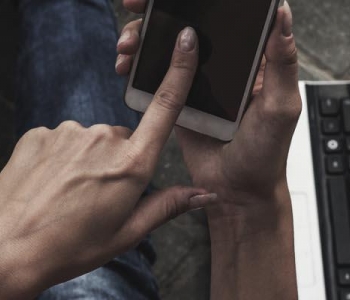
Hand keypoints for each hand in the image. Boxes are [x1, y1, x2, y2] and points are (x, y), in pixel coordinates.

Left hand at [0, 28, 214, 298]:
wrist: (6, 251)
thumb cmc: (73, 246)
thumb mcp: (128, 233)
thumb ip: (169, 205)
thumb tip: (207, 194)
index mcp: (131, 164)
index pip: (164, 108)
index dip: (179, 71)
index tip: (186, 41)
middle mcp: (103, 138)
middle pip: (125, 137)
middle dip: (120, 159)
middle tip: (100, 192)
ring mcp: (69, 132)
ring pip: (94, 139)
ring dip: (91, 159)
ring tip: (73, 191)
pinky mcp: (42, 132)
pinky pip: (66, 138)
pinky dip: (65, 156)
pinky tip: (53, 181)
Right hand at [117, 1, 300, 226]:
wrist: (236, 189)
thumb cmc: (264, 153)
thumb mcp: (280, 107)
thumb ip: (281, 63)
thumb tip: (282, 14)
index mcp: (248, 62)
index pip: (223, 18)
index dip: (195, 0)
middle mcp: (221, 69)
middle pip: (187, 29)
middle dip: (157, 15)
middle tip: (136, 9)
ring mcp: (197, 85)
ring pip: (166, 51)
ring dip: (143, 40)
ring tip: (127, 46)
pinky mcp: (178, 103)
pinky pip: (156, 80)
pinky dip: (139, 70)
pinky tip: (127, 67)